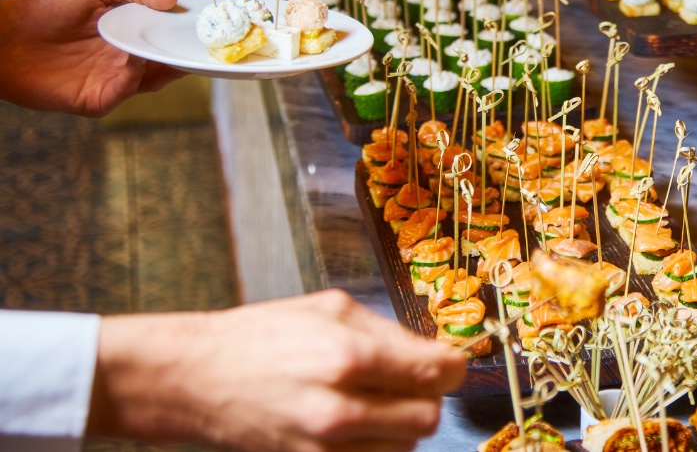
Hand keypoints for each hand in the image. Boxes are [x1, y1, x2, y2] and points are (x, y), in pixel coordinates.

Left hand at [0, 0, 186, 116]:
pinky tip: (135, 57)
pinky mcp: (101, 99)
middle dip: (186, 49)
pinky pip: (128, 89)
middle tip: (204, 39)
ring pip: (156, 76)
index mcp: (127, 28)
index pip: (166, 29)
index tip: (203, 18)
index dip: (185, 25)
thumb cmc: (39, 9)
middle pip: (168, 57)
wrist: (1, 40)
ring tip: (175, 46)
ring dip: (167, 63)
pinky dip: (136, 74)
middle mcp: (125, 55)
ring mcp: (114, 79)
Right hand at [87, 290, 465, 451]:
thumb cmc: (259, 335)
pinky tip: (356, 423)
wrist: (195, 379)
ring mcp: (326, 448)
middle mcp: (341, 409)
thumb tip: (432, 349)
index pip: (438, 373)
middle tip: (407, 382)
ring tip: (371, 400)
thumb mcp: (329, 308)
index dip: (452, 367)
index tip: (447, 363)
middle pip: (428, 417)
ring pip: (405, 446)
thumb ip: (389, 330)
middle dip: (426, 397)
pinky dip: (375, 445)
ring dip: (400, 424)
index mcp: (349, 356)